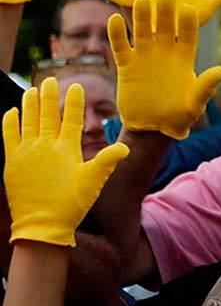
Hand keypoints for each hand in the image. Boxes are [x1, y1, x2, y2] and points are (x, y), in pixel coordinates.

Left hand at [3, 78, 129, 246]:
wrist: (42, 225)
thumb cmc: (71, 205)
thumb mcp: (94, 183)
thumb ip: (107, 161)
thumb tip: (124, 147)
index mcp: (67, 149)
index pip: (72, 119)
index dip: (74, 101)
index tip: (75, 86)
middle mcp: (45, 146)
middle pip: (47, 113)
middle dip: (49, 95)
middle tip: (50, 80)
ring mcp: (26, 151)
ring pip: (27, 119)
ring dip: (29, 103)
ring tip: (32, 90)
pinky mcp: (11, 160)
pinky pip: (9, 134)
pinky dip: (10, 121)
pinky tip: (12, 112)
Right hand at [109, 0, 220, 139]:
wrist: (154, 127)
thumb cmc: (180, 116)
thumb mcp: (195, 103)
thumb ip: (206, 87)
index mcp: (185, 59)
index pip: (188, 36)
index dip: (188, 24)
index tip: (189, 9)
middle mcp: (165, 53)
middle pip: (165, 28)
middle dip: (166, 12)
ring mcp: (145, 57)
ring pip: (142, 31)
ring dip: (141, 17)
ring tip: (141, 1)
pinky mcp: (127, 65)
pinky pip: (121, 46)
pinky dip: (117, 34)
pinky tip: (113, 19)